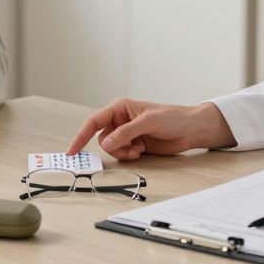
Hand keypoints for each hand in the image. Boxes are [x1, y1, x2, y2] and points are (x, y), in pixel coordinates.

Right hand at [65, 98, 236, 160]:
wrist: (191, 129)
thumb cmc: (173, 117)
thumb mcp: (149, 122)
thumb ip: (127, 132)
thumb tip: (108, 142)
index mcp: (120, 108)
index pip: (94, 122)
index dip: (81, 136)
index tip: (72, 151)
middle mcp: (120, 120)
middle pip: (102, 138)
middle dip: (113, 147)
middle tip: (129, 149)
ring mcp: (127, 133)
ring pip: (112, 148)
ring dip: (122, 152)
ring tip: (138, 149)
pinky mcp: (135, 144)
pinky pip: (122, 154)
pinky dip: (129, 155)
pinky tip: (141, 150)